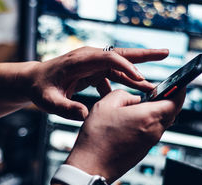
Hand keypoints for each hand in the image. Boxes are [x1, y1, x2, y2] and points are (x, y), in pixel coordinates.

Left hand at [28, 46, 168, 119]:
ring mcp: (93, 63)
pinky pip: (114, 76)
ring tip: (154, 87)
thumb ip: (65, 108)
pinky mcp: (94, 70)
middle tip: (167, 54)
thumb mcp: (48, 101)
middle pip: (121, 54)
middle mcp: (89, 57)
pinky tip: (134, 96)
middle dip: (144, 55)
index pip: (108, 58)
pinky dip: (125, 84)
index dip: (125, 67)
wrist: (34, 82)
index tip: (140, 79)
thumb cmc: (40, 89)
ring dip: (137, 75)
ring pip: (121, 66)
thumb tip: (85, 115)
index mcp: (80, 60)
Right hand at [65, 89, 184, 183]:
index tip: (178, 83)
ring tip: (140, 106)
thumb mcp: (105, 105)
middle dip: (169, 100)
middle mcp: (153, 131)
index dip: (179, 90)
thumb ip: (123, 95)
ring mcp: (149, 143)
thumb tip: (133, 98)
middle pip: (172, 112)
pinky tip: (133, 121)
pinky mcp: (143, 151)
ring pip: (162, 122)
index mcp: (148, 116)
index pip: (176, 101)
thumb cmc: (96, 138)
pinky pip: (153, 132)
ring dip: (157, 112)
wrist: (91, 166)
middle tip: (159, 92)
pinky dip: (148, 123)